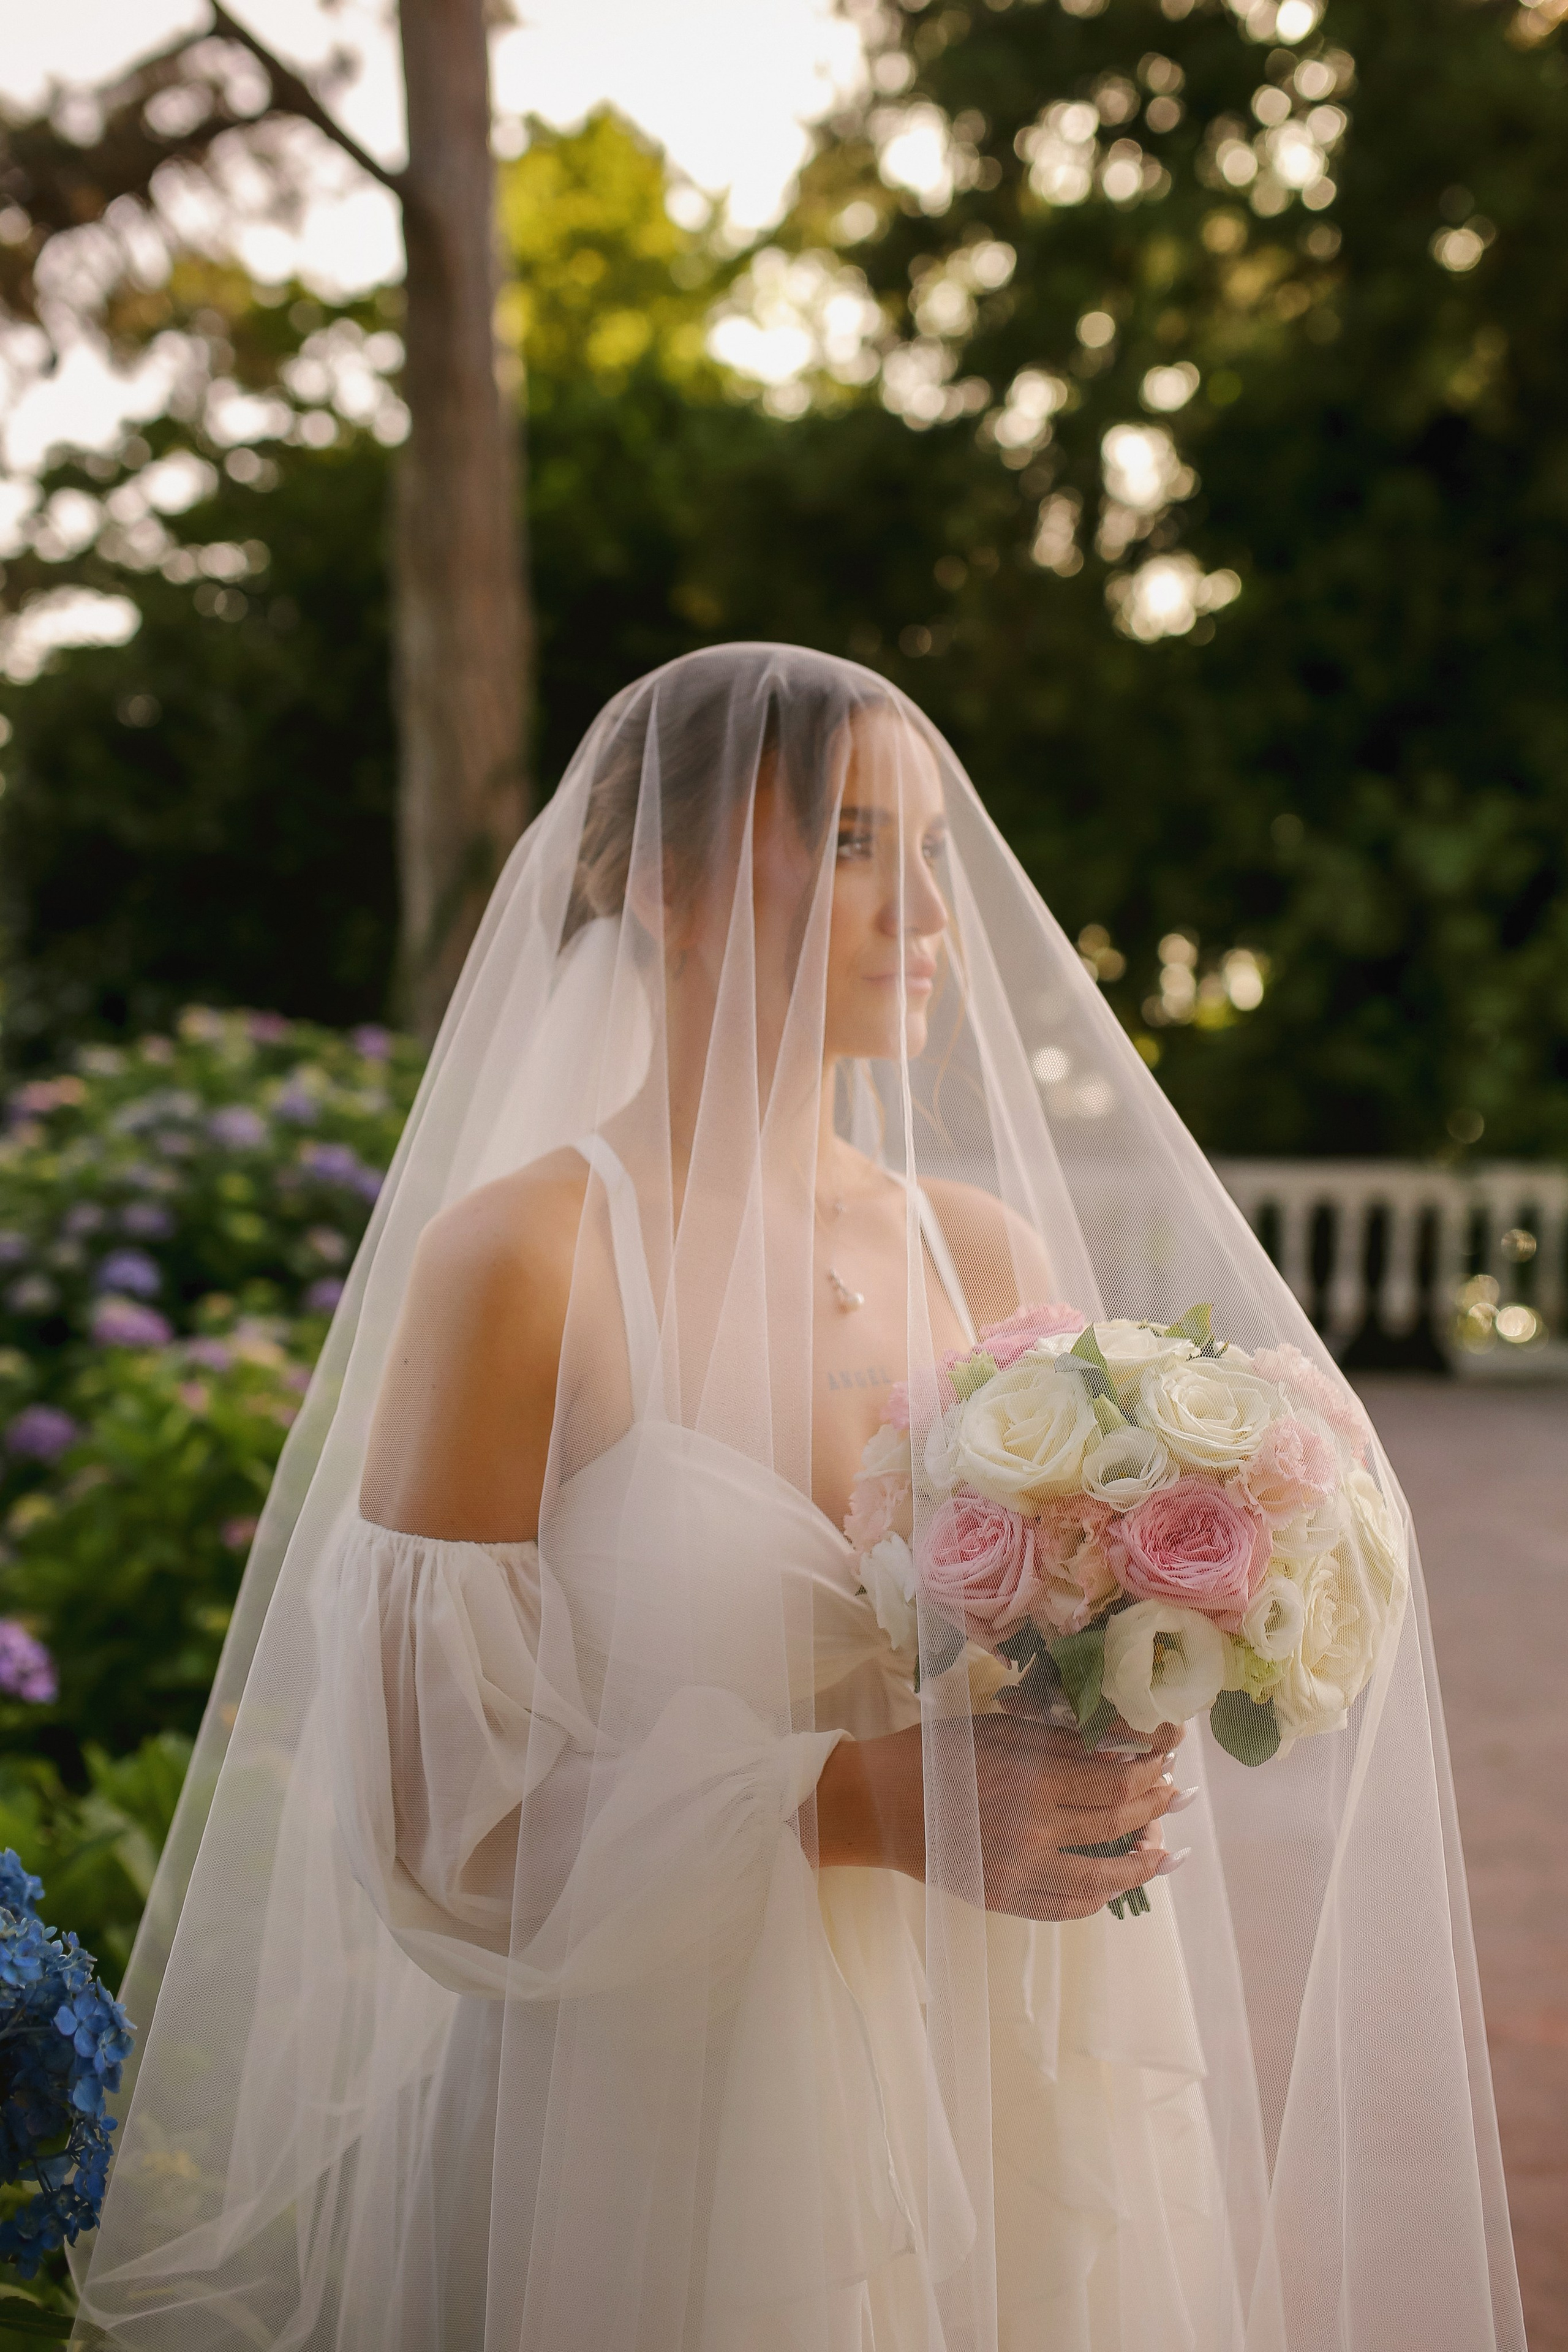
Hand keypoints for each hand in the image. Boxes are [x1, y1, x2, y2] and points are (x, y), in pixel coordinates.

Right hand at [816, 1716, 1186, 1921]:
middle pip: (1116, 1821)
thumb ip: (1055, 1739)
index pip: (1114, 1777)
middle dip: (1157, 1806)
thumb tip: (1115, 1740)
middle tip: (1181, 1796)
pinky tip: (1116, 1884)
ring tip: (1167, 1852)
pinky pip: (1067, 1906)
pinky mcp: (1006, 1901)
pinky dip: (1099, 1896)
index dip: (1151, 1766)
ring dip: (1142, 1863)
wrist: (875, 1807)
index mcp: (1032, 1779)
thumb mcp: (995, 1730)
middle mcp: (1033, 1831)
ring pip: (1101, 1875)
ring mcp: (1021, 1873)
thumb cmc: (934, 1755)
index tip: (1172, 1755)